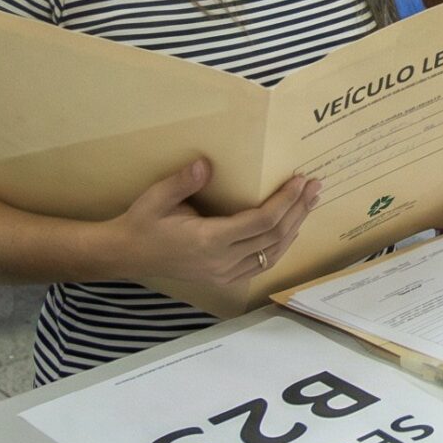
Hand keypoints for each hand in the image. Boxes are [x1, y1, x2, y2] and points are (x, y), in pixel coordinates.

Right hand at [103, 158, 319, 287]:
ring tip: (309, 203)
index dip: (285, 202)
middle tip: (315, 187)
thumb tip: (206, 163)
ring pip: (272, 254)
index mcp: (208, 241)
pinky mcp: (224, 279)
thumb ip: (183, 182)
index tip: (300, 181)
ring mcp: (224, 274)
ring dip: (294, 227)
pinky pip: (262, 264)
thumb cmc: (142, 223)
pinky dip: (280, 247)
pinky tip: (289, 229)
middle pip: (274, 237)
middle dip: (298, 210)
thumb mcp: (156, 198)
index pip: (260, 222)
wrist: (127, 255)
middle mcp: (221, 262)